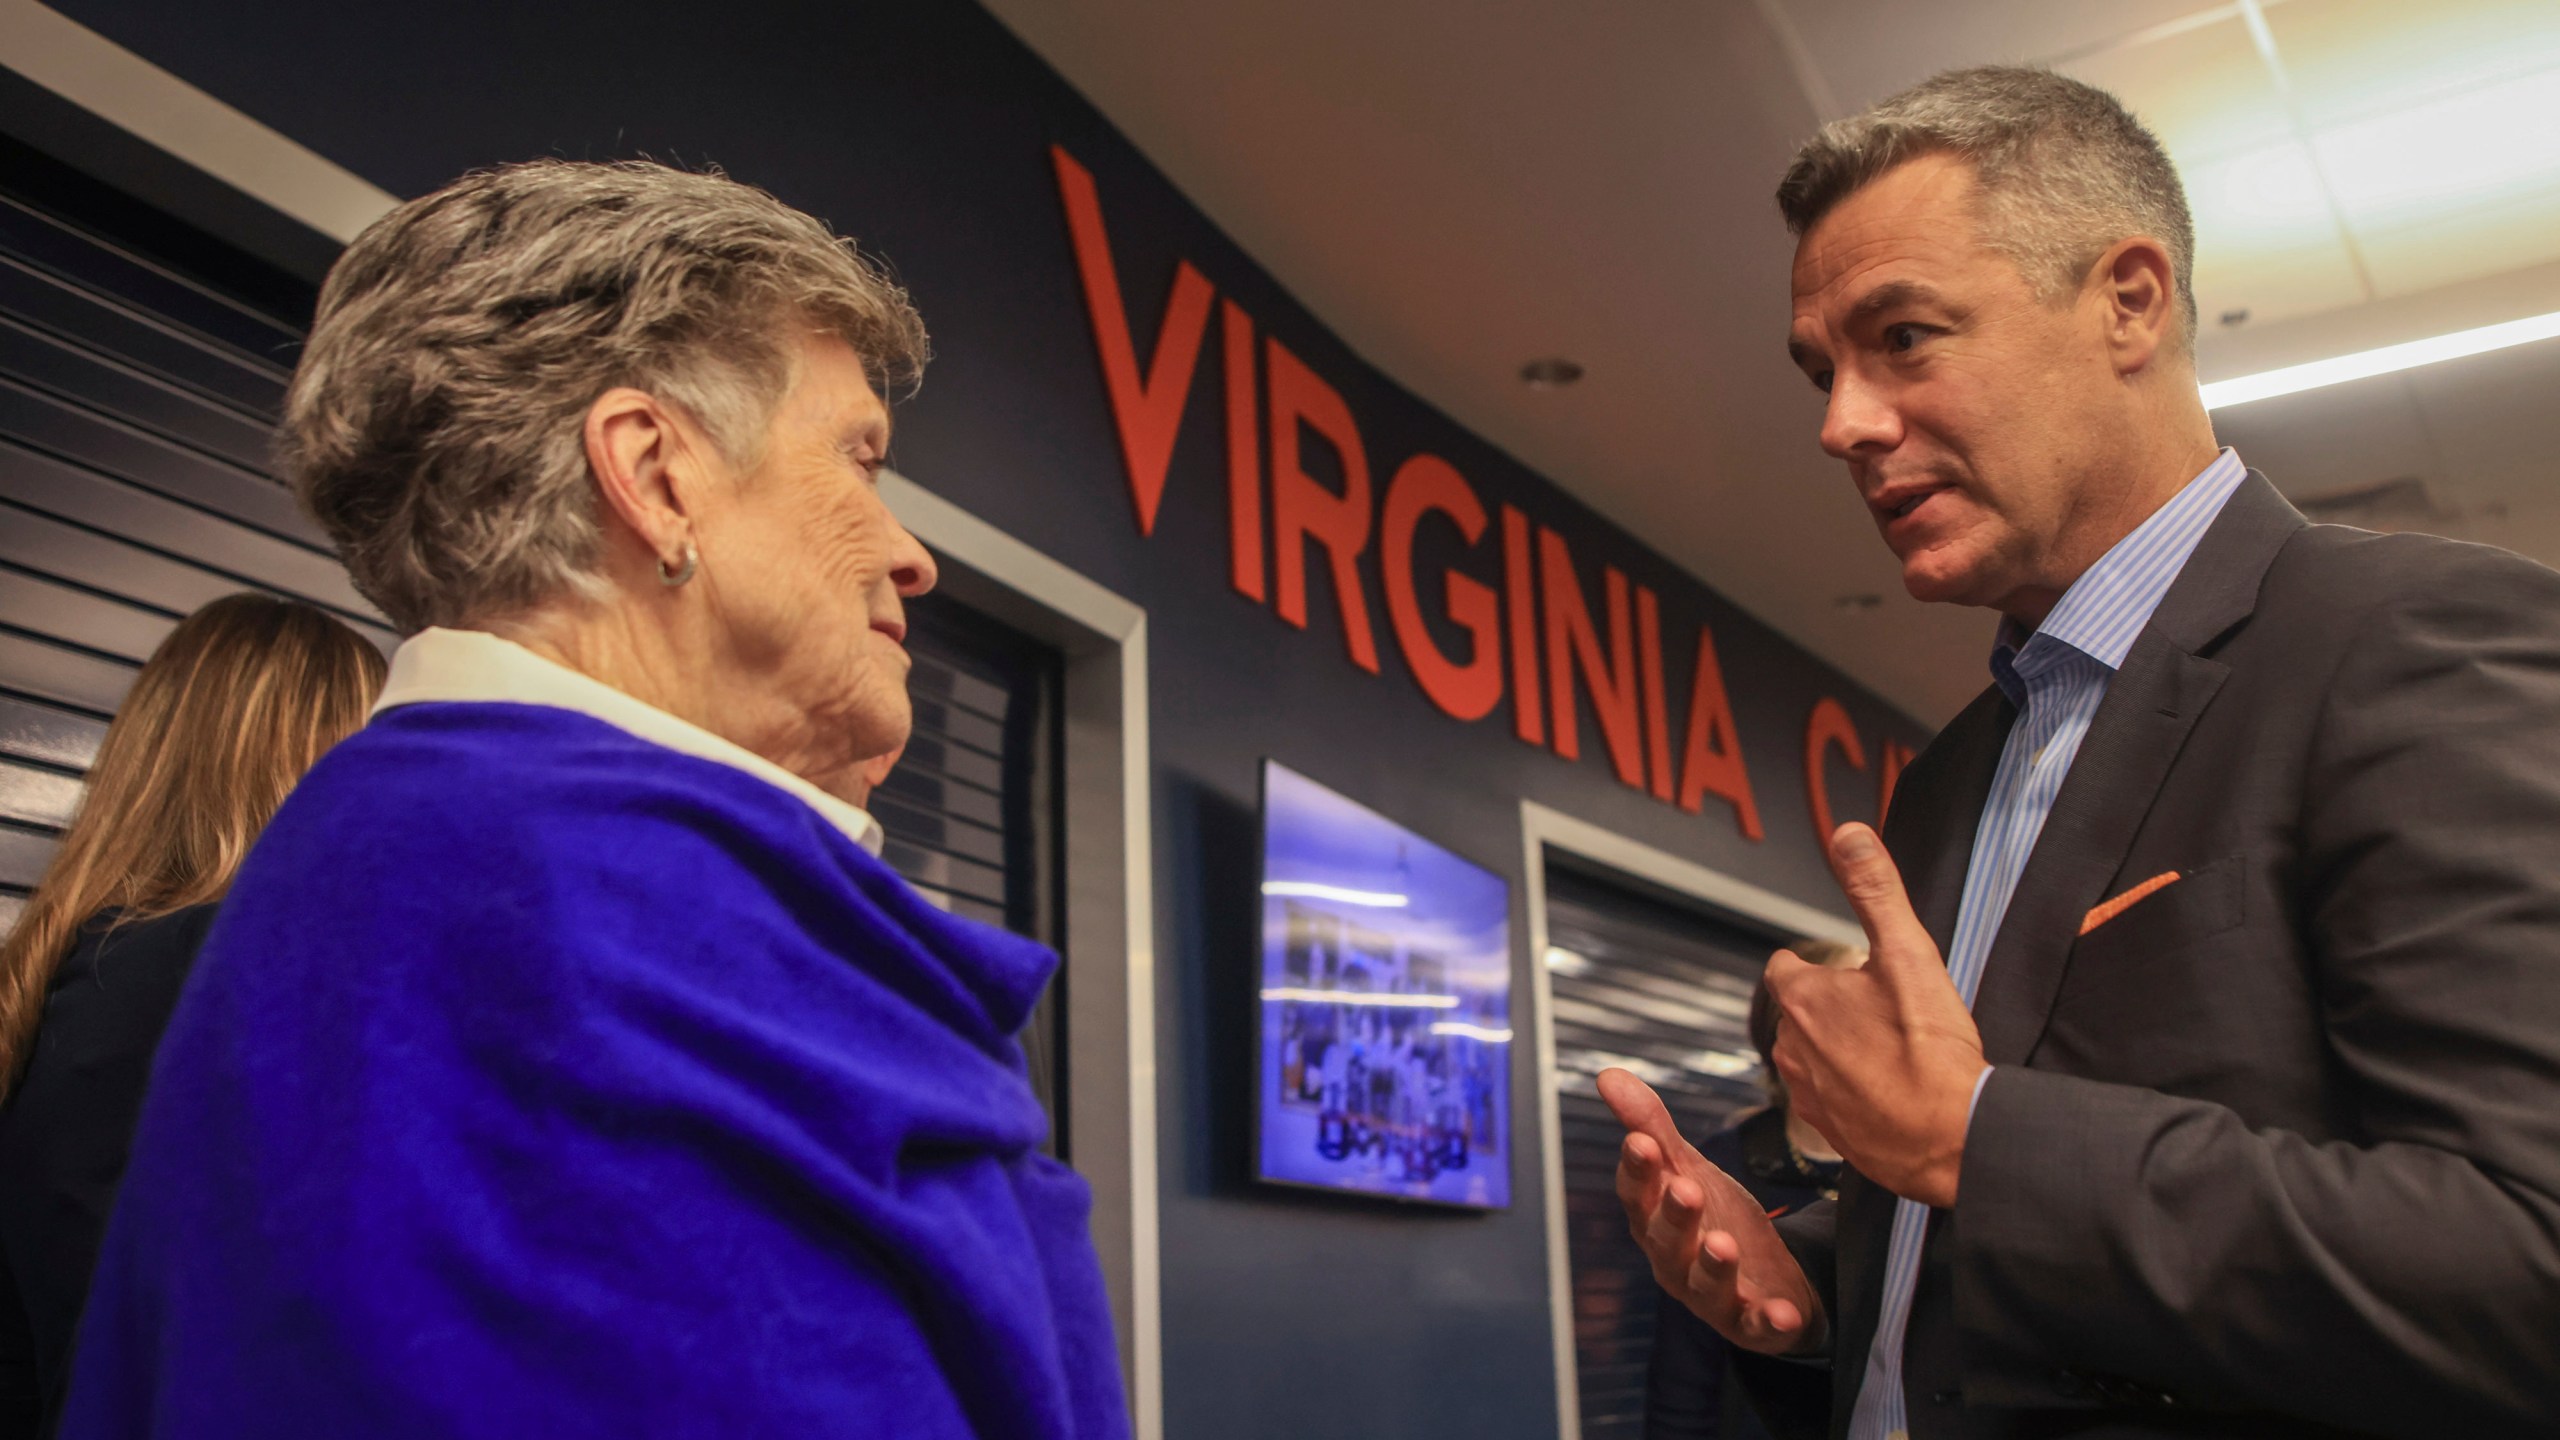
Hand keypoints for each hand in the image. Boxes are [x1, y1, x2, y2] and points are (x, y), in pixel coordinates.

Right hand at [1598, 1067, 1825, 1354]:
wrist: (1765, 1277)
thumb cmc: (1714, 1218)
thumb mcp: (1688, 1168)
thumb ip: (1652, 1126)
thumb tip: (1607, 1074)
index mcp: (1654, 1219)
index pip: (1638, 1193)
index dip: (1638, 1170)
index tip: (1642, 1143)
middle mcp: (1674, 1260)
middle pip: (1667, 1239)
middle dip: (1675, 1215)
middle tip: (1686, 1189)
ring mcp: (1712, 1295)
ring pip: (1705, 1283)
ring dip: (1713, 1266)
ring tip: (1723, 1244)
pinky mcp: (1751, 1322)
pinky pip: (1756, 1326)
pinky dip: (1767, 1321)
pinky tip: (1780, 1312)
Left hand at [1767, 822, 1985, 1207]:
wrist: (1951, 1138)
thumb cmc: (1929, 1050)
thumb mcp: (1908, 953)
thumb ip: (1875, 891)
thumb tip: (1849, 835)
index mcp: (1802, 999)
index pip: (1786, 967)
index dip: (1818, 965)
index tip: (1849, 971)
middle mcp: (1791, 1047)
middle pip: (1800, 1013)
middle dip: (1833, 1009)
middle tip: (1883, 1014)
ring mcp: (1805, 1094)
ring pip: (1813, 1057)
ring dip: (1841, 1052)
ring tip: (1890, 1053)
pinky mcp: (1826, 1131)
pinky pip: (1829, 1100)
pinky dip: (1852, 1093)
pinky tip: (1889, 1091)